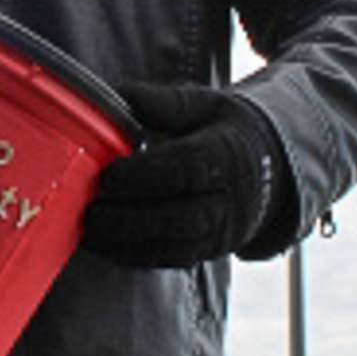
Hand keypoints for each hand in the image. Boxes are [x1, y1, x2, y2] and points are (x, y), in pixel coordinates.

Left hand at [81, 82, 283, 267]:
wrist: (267, 168)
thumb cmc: (222, 131)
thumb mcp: (203, 105)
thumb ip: (163, 103)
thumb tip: (118, 95)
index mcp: (230, 154)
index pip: (189, 168)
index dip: (145, 174)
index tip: (108, 175)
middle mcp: (234, 198)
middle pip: (182, 215)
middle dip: (130, 215)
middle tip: (89, 207)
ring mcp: (225, 230)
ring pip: (178, 245)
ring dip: (128, 241)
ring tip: (88, 229)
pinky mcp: (211, 251)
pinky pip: (173, 260)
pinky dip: (136, 256)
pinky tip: (104, 245)